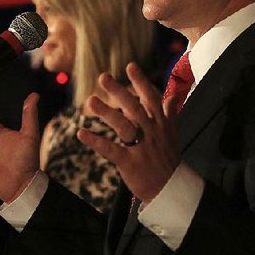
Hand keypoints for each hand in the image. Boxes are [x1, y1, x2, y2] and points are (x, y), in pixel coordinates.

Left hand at [78, 62, 180, 201]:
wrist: (171, 189)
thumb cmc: (168, 160)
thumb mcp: (172, 134)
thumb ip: (170, 113)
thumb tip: (173, 96)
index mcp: (161, 124)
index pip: (151, 98)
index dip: (141, 82)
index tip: (130, 66)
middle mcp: (152, 132)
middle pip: (135, 108)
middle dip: (119, 92)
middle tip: (103, 77)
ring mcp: (141, 147)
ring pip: (124, 126)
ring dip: (106, 113)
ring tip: (90, 101)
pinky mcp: (130, 163)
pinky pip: (111, 150)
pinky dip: (96, 141)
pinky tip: (81, 133)